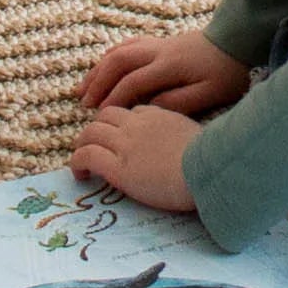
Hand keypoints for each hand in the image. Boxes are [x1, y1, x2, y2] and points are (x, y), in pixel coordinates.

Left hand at [73, 101, 202, 213]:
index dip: (122, 124)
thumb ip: (178, 133)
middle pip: (105, 115)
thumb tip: (178, 145)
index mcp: (158, 114)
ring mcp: (125, 144)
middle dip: (96, 129)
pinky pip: (86, 156)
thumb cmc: (209, 158)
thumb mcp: (193, 134)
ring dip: (81, 145)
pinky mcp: (117, 167)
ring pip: (90, 132)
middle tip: (93, 146)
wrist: (207, 170)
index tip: (121, 139)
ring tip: (81, 162)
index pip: (132, 112)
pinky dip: (77, 163)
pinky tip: (81, 175)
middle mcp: (137, 124)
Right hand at [78, 29, 251, 116]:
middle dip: (98, 82)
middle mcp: (159, 50)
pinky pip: (129, 45)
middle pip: (118, 62)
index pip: (132, 82)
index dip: (113, 100)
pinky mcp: (163, 41)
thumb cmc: (228, 72)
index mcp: (169, 65)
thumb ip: (178, 102)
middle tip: (83, 104)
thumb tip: (148, 107)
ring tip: (83, 89)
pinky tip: (104, 67)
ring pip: (120, 51)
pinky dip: (111, 56)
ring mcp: (159, 43)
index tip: (100, 117)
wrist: (241, 41)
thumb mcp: (209, 93)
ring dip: (99, 69)